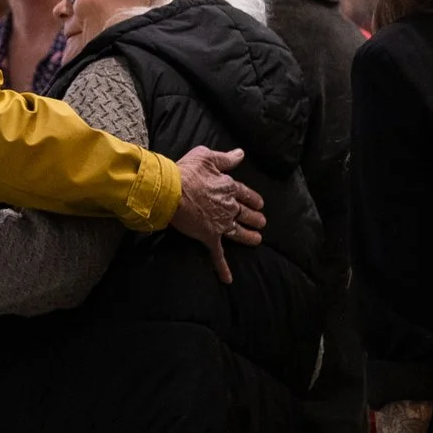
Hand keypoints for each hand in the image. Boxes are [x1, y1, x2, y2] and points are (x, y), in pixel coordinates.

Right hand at [167, 146, 264, 283]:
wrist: (171, 191)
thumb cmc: (186, 172)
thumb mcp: (206, 156)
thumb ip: (225, 158)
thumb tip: (240, 154)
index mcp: (229, 187)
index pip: (246, 193)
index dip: (253, 199)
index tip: (259, 203)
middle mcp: (229, 206)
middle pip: (246, 213)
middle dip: (255, 218)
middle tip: (261, 222)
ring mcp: (221, 223)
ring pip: (239, 232)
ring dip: (248, 236)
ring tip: (257, 239)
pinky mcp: (209, 236)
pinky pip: (217, 255)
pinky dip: (222, 267)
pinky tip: (228, 279)